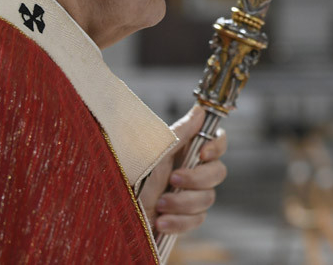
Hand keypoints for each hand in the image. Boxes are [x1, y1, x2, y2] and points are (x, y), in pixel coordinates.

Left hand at [138, 104, 227, 235]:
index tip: (201, 154)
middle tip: (172, 180)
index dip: (216, 147)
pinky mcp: (184, 218)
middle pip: (217, 172)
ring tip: (159, 205)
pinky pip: (197, 220)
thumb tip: (200, 110)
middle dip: (196, 178)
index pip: (217, 142)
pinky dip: (179, 222)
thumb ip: (181, 132)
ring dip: (182, 202)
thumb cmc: (129, 176)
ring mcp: (189, 195)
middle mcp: (191, 170)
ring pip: (208, 198)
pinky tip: (160, 222)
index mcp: (184, 150)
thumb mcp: (155, 152)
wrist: (114, 212)